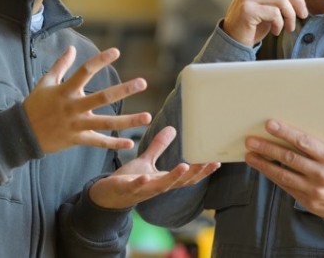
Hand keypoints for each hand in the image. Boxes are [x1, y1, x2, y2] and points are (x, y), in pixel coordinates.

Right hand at [23, 46, 151, 153]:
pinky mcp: (77, 139)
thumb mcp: (45, 83)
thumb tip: (71, 48)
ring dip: (128, 121)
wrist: (22, 133)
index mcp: (65, 91)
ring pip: (106, 123)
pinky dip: (114, 144)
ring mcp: (76, 125)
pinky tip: (130, 143)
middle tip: (142, 83)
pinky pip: (98, 142)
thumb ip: (60, 66)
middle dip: (123, 90)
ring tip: (148, 116)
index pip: (85, 71)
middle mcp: (73, 107)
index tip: (117, 51)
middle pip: (102, 98)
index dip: (100, 60)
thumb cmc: (34, 105)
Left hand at [88, 126, 220, 208]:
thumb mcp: (146, 161)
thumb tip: (172, 129)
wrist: (107, 196)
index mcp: (163, 180)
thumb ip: (159, 147)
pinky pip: (135, 187)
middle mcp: (156, 187)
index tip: (217, 161)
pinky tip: (146, 177)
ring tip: (185, 166)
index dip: (202, 171)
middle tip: (209, 163)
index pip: (187, 177)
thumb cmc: (129, 179)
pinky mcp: (126, 189)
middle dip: (195, 173)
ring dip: (173, 177)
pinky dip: (141, 183)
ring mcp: (142, 189)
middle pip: (180, 182)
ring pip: (161, 186)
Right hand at [221, 0, 312, 46]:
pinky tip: (276, 31)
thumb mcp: (268, 7)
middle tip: (303, 15)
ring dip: (290, 15)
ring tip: (289, 27)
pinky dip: (280, 24)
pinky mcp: (247, 10)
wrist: (233, 41)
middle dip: (298, 1)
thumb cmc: (252, 25)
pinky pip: (274, 13)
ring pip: (282, 0)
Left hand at [244, 119, 323, 219]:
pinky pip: (285, 186)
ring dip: (263, 164)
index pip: (304, 142)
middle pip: (289, 158)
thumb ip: (314, 148)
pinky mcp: (307, 200)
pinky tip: (261, 167)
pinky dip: (271, 175)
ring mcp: (313, 189)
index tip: (269, 125)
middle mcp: (321, 173)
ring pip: (283, 174)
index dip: (285, 133)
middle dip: (267, 148)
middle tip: (251, 141)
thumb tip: (287, 134)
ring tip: (250, 155)